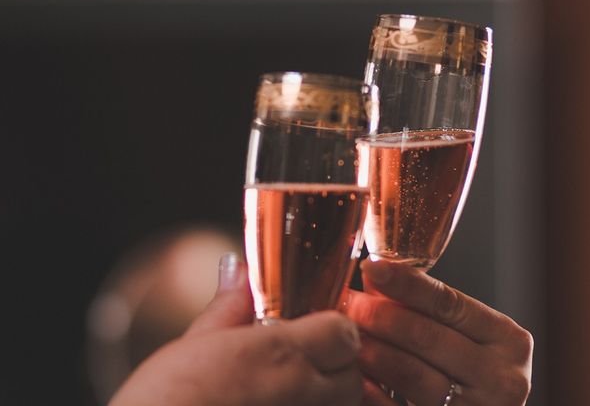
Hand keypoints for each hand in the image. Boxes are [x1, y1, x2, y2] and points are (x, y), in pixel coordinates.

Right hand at [111, 254, 362, 405]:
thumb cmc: (164, 403)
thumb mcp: (192, 345)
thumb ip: (228, 309)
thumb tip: (237, 272)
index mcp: (280, 355)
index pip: (343, 332)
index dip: (332, 330)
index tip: (315, 332)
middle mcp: (303, 393)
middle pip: (352, 375)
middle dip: (334, 368)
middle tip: (299, 367)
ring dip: (326, 398)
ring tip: (285, 394)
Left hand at [345, 259, 532, 405]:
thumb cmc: (466, 371)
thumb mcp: (458, 335)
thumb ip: (422, 305)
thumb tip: (375, 273)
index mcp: (507, 340)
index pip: (449, 302)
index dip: (406, 283)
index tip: (372, 268)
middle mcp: (502, 377)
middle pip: (427, 335)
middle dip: (380, 315)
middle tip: (348, 304)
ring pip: (411, 372)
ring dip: (371, 349)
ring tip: (345, 334)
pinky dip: (373, 391)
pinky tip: (353, 376)